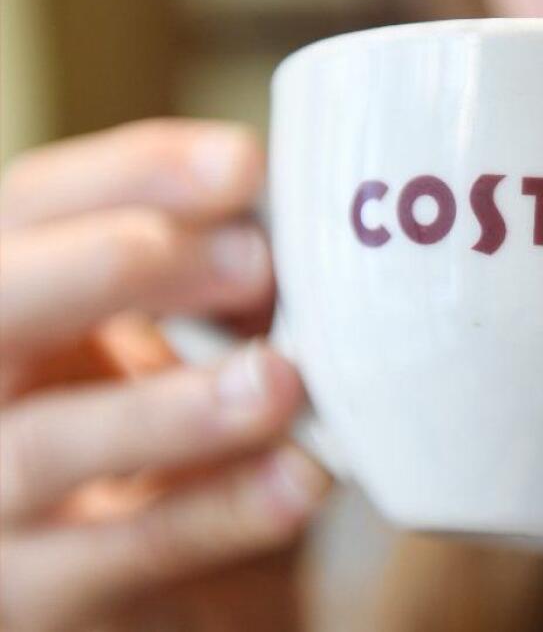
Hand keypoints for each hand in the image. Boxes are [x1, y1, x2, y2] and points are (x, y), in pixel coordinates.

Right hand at [0, 120, 330, 629]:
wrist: (127, 574)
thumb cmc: (149, 434)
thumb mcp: (157, 339)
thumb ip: (207, 285)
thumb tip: (301, 238)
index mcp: (6, 301)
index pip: (32, 206)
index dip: (133, 174)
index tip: (245, 164)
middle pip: (0, 300)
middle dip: (123, 264)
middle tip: (254, 259)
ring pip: (46, 445)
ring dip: (172, 405)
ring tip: (279, 379)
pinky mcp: (37, 593)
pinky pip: (124, 555)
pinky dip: (219, 513)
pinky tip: (300, 478)